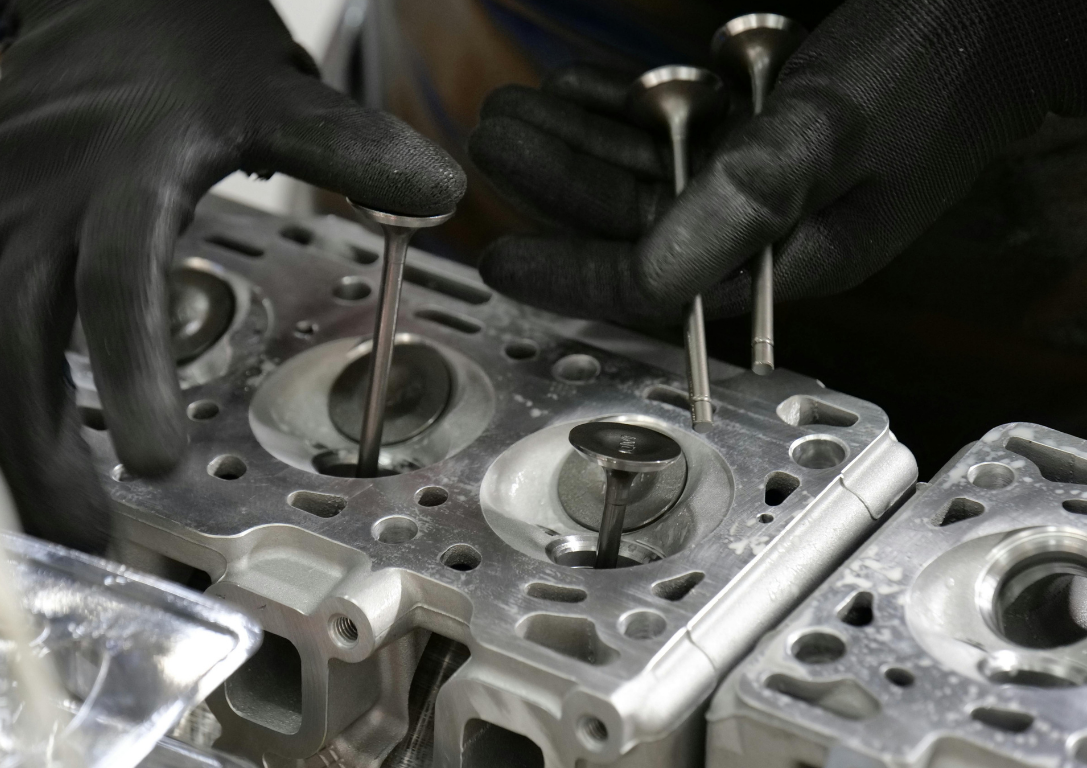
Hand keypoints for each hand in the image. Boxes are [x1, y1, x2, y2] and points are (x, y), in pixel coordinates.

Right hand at [0, 0, 464, 552]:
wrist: (102, 1)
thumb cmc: (194, 56)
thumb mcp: (279, 94)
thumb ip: (347, 148)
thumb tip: (439, 192)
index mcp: (123, 174)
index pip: (116, 283)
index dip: (129, 372)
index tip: (156, 459)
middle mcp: (38, 196)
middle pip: (14, 336)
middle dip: (41, 447)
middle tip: (86, 538)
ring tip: (42, 522)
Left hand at [471, 0, 1086, 324]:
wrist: (1007, 4)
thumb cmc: (937, 58)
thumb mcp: (829, 131)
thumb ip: (742, 203)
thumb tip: (651, 281)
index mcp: (790, 258)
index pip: (657, 287)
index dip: (571, 274)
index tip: (498, 258)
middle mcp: (771, 227)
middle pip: (635, 220)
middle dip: (557, 182)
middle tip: (491, 140)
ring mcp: (767, 174)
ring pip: (646, 169)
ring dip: (576, 140)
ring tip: (512, 107)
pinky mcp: (768, 126)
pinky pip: (676, 129)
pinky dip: (622, 109)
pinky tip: (577, 90)